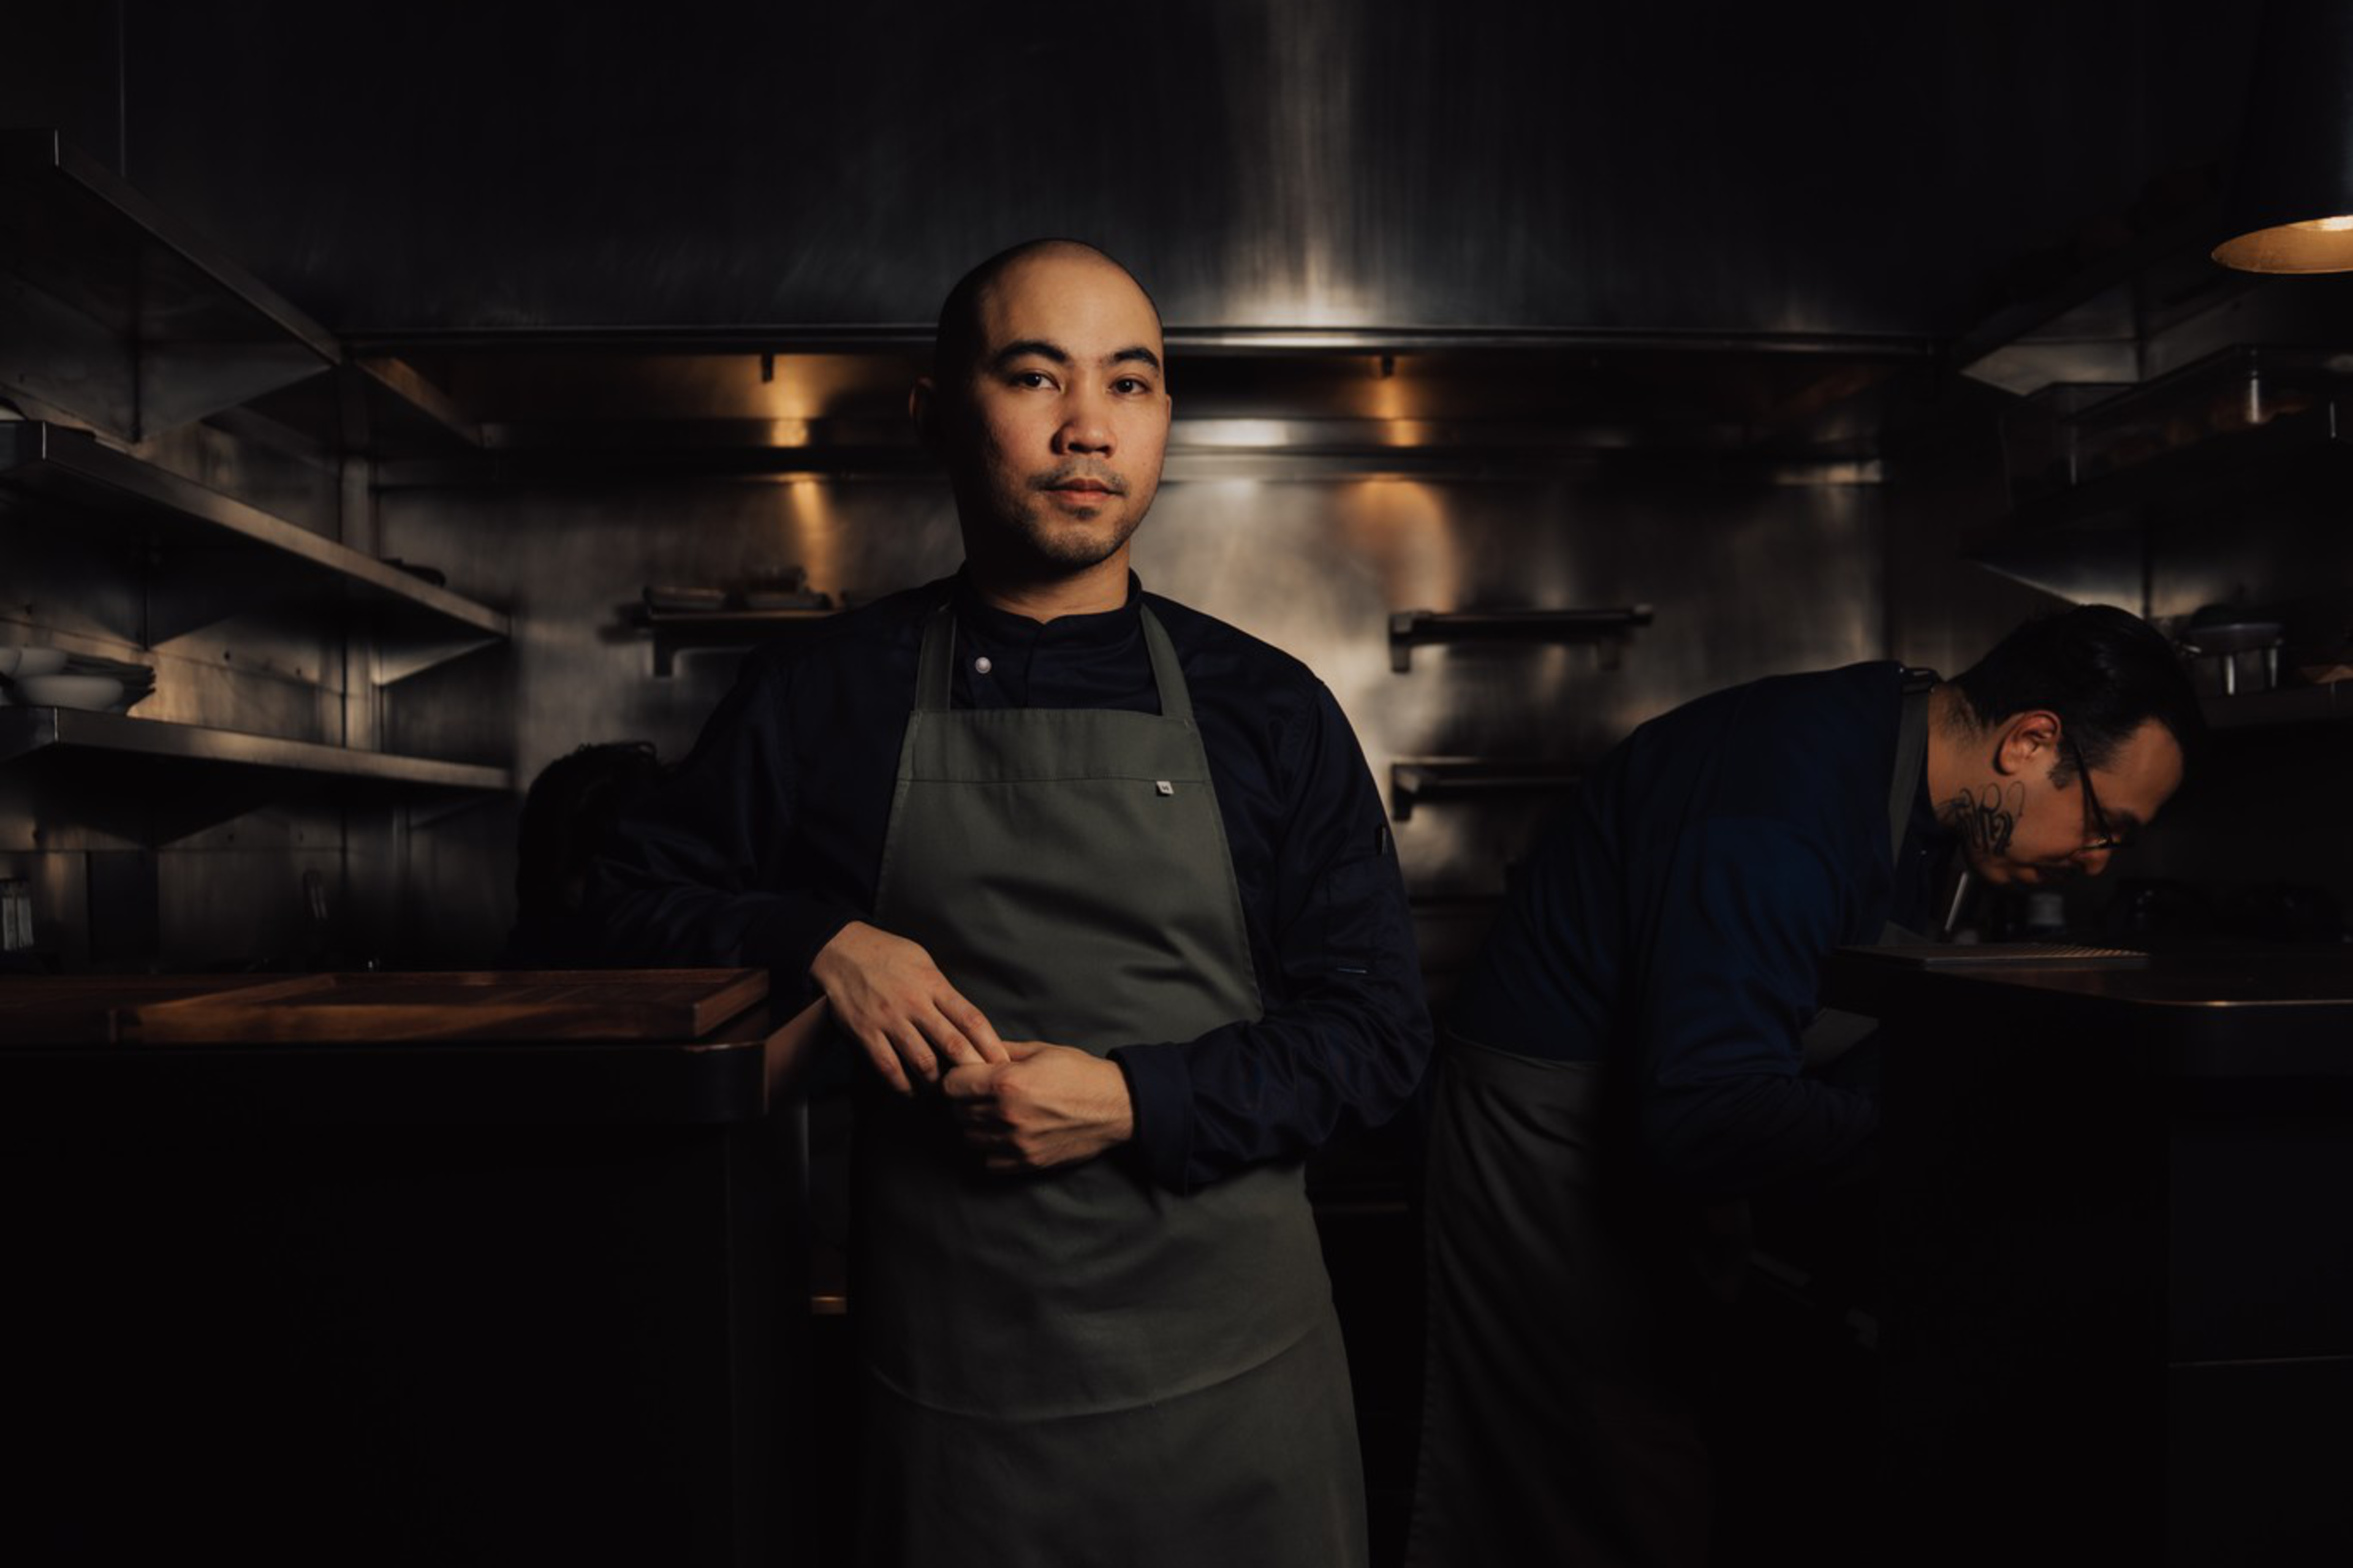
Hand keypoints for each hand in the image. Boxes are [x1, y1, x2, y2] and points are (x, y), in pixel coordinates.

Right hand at [809, 921, 1008, 1093]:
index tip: (1002, 1063)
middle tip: (983, 1087)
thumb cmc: (887, 954)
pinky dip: (903, 1085)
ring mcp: (890, 1020)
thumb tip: (966, 1021)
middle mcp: (915, 1004)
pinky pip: (889, 1068)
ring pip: (923, 1062)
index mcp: (934, 985)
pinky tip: (912, 1091)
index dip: (991, 1045)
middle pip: (953, 1044)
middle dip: (972, 1070)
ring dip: (938, 1082)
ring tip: (947, 1091)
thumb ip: (945, 992)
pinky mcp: (866, 1033)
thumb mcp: (924, 962)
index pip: (972, 1019)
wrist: (841, 950)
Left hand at [942, 1042, 1135, 1172]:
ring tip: (994, 1114)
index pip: (951, 1085)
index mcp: (1007, 1082)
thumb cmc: (1079, 1073)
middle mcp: (1006, 1114)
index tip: (967, 1077)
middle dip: (965, 1101)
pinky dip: (991, 1149)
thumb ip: (1002, 1051)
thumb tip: (974, 1050)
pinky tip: (1005, 1134)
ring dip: (976, 1126)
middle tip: (982, 1094)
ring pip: (970, 1138)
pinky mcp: (1027, 1162)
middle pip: (957, 1112)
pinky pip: (988, 1161)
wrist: (1114, 1106)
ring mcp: (1016, 1142)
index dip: (957, 1079)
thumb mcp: (1040, 1051)